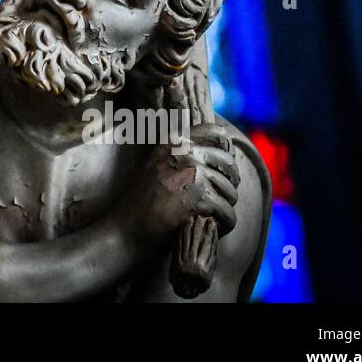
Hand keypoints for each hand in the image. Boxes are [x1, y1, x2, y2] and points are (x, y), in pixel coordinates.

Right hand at [119, 122, 240, 245]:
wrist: (130, 228)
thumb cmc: (146, 199)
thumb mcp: (159, 162)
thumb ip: (184, 151)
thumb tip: (225, 147)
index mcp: (176, 141)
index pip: (217, 133)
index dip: (226, 150)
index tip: (223, 167)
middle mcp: (187, 152)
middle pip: (229, 165)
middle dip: (228, 183)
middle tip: (215, 198)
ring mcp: (195, 174)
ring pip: (231, 192)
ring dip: (224, 207)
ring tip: (207, 215)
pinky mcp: (201, 199)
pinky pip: (228, 213)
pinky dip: (223, 225)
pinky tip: (208, 226)